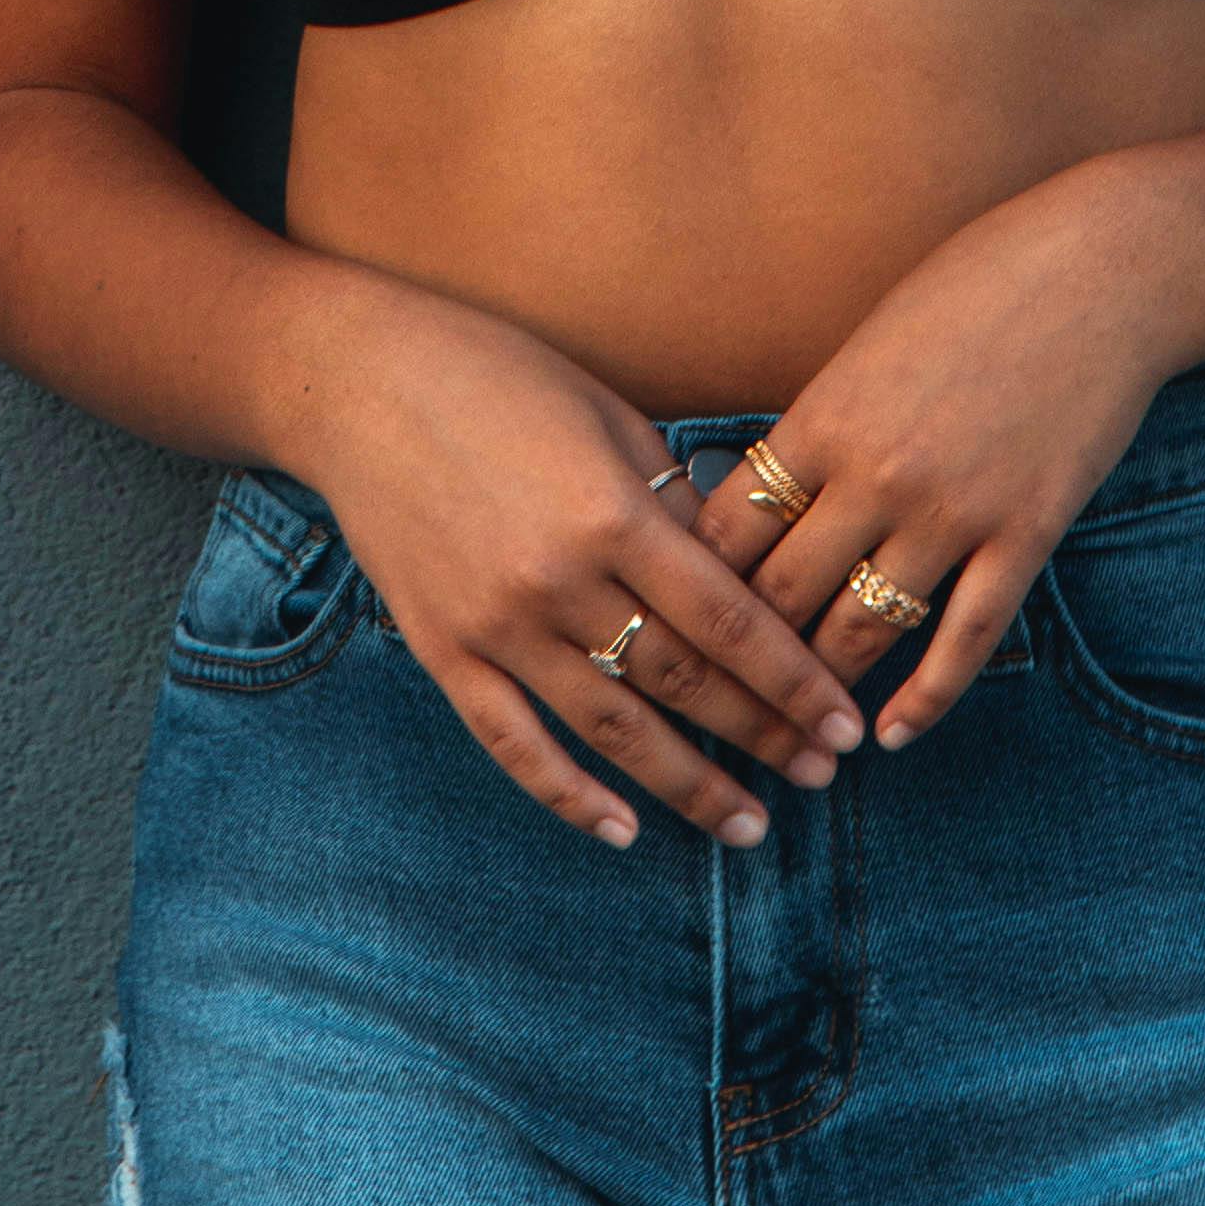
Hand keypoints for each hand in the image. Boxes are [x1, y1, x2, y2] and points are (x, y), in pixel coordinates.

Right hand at [290, 281, 867, 853]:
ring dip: (688, 785)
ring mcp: (496, 625)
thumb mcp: (607, 416)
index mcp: (612, 512)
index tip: (844, 724)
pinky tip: (622, 830)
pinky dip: (570, 797)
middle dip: (762, 736)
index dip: (794, 682)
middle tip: (823, 775)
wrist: (360, 383)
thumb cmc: (498, 375)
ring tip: (750, 825)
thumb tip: (741, 569)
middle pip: (683, 683)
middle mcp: (559, 580)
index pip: (728, 622)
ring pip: (612, 730)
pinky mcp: (445, 651)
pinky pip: (514, 745)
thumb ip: (672, 499)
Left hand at [695, 169, 1185, 748]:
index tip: (680, 630)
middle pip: (781, 599)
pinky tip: (895, 735)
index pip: (726, 535)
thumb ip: (822, 425)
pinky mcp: (1026, 534)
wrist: (1102, 269)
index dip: (694, 592)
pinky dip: (924, 701)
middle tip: (725, 708)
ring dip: (823, 695)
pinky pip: (963, 640)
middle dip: (746, 663)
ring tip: (799, 736)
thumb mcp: (871, 342)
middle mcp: (877, 475)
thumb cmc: (977, 285)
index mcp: (823, 418)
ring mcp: (954, 511)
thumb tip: (767, 495)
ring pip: (862, 635)